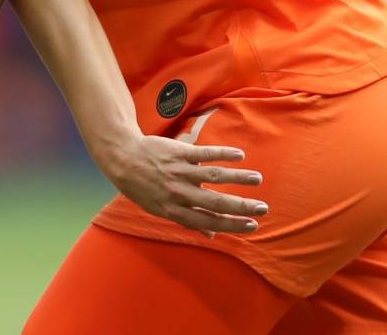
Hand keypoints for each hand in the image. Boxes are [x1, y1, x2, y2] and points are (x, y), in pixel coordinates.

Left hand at [100, 133, 268, 236]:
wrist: (123, 157)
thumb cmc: (142, 187)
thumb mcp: (159, 209)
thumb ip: (187, 220)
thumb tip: (212, 235)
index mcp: (174, 210)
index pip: (208, 221)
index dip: (231, 225)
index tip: (252, 226)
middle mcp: (178, 193)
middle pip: (214, 202)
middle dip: (241, 207)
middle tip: (263, 208)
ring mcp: (179, 172)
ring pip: (213, 176)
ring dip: (237, 178)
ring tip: (257, 179)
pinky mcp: (179, 153)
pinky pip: (204, 154)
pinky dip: (223, 154)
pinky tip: (240, 155)